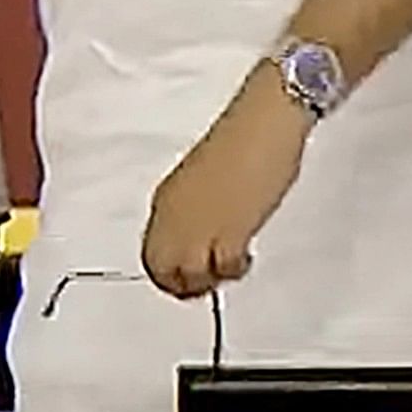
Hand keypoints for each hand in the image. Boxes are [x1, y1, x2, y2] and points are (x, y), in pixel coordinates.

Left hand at [140, 71, 311, 297]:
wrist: (260, 126)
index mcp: (164, 201)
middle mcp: (174, 217)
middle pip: (162, 270)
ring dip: (210, 281)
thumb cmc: (238, 143)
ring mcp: (199, 225)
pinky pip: (224, 269)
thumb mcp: (201, 182)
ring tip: (229, 268)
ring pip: (189, 276)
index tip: (187, 276)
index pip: (151, 252)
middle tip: (208, 283)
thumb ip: (193, 210)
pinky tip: (245, 256)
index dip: (168, 272)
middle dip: (183, 286)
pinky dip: (234, 270)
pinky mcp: (229, 230)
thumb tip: (200, 234)